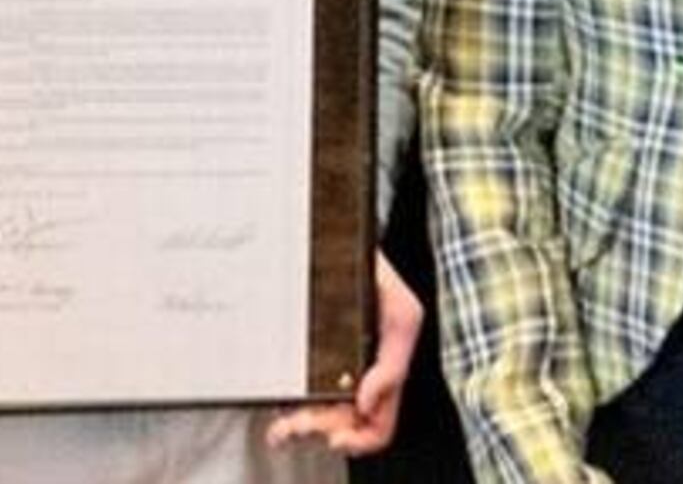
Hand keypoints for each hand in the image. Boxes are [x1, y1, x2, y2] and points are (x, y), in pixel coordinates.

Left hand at [265, 251, 419, 457]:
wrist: (344, 243)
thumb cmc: (379, 276)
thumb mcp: (403, 315)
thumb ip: (393, 364)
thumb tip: (366, 403)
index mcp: (384, 373)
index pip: (378, 426)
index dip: (359, 440)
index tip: (335, 438)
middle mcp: (359, 376)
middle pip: (342, 426)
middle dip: (320, 431)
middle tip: (296, 426)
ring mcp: (333, 368)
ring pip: (317, 414)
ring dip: (300, 425)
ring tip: (282, 425)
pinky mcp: (309, 357)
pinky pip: (298, 392)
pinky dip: (288, 403)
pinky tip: (279, 400)